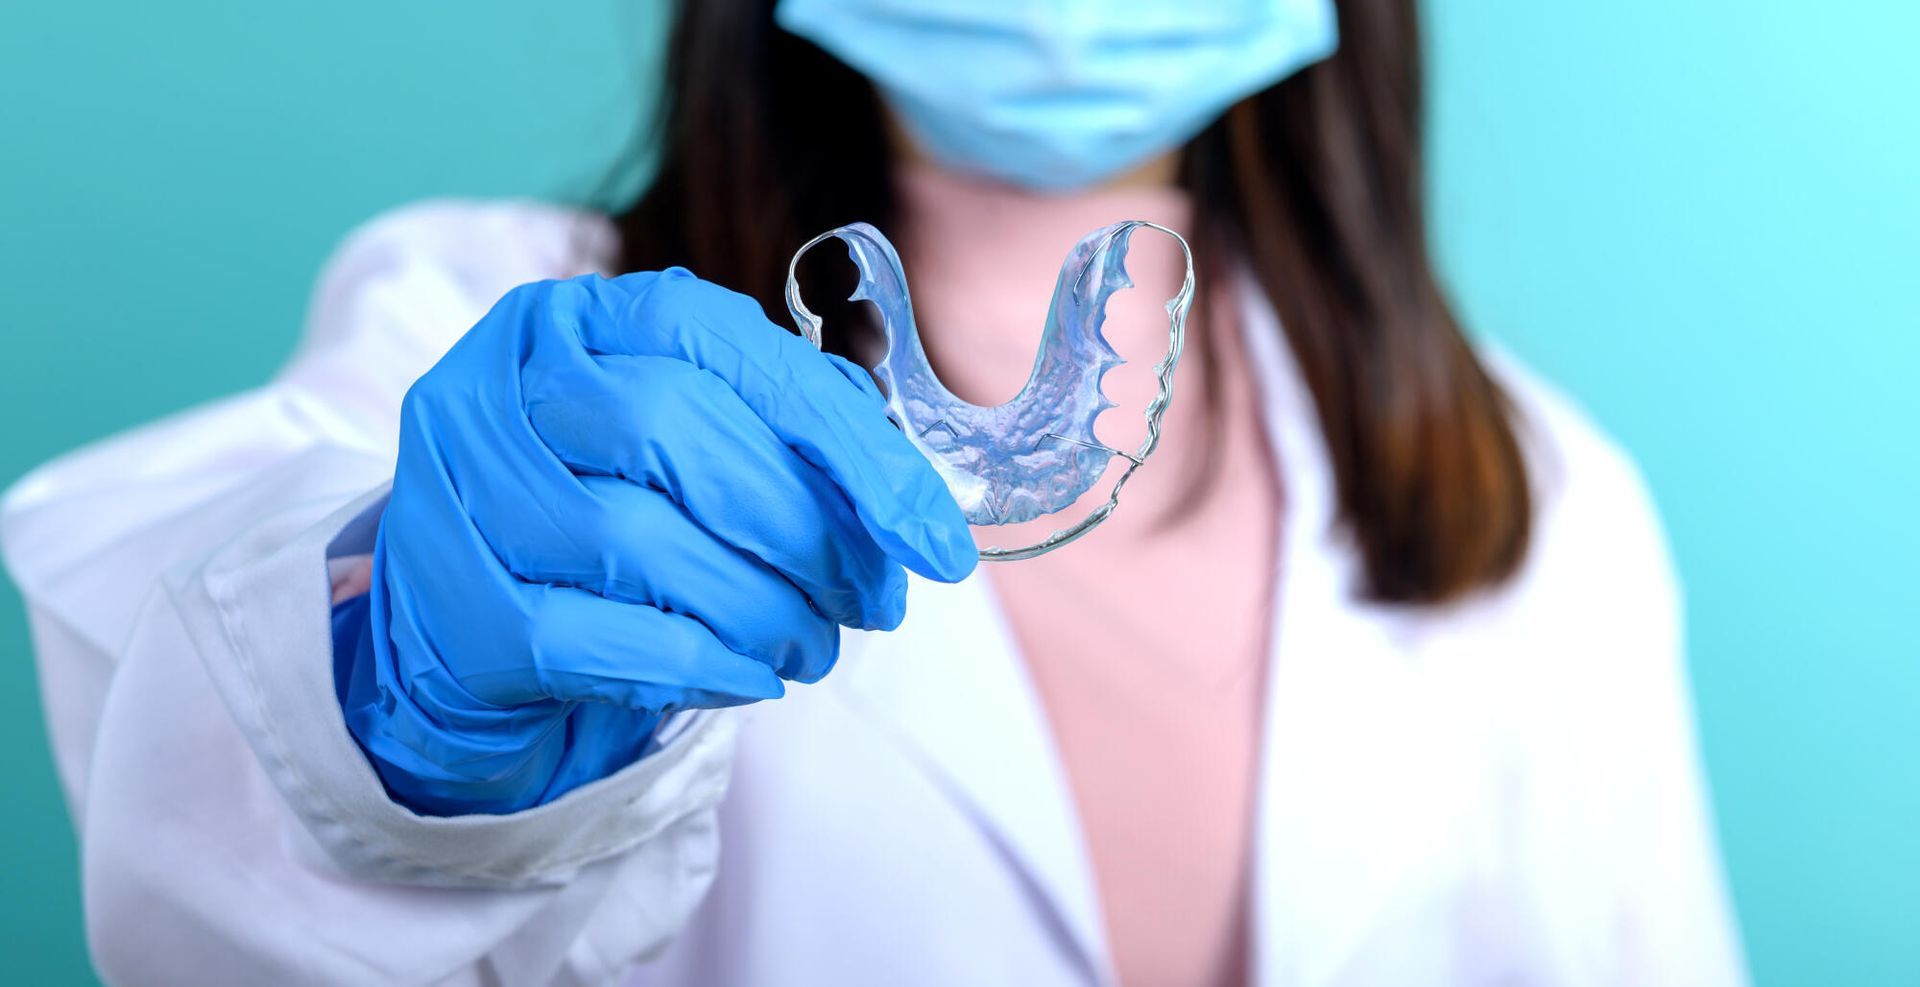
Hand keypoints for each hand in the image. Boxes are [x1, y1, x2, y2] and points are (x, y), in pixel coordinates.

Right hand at [339, 269, 975, 814]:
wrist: (465, 622)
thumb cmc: (608, 515)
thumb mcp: (696, 450)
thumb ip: (794, 446)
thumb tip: (919, 511)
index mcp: (580, 319)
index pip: (730, 349)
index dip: (848, 445)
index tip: (933, 539)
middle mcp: (501, 382)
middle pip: (672, 429)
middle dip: (801, 530)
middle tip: (868, 603)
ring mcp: (460, 489)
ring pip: (633, 538)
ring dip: (757, 608)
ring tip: (810, 646)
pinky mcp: (458, 604)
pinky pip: (595, 638)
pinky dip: (697, 664)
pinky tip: (747, 677)